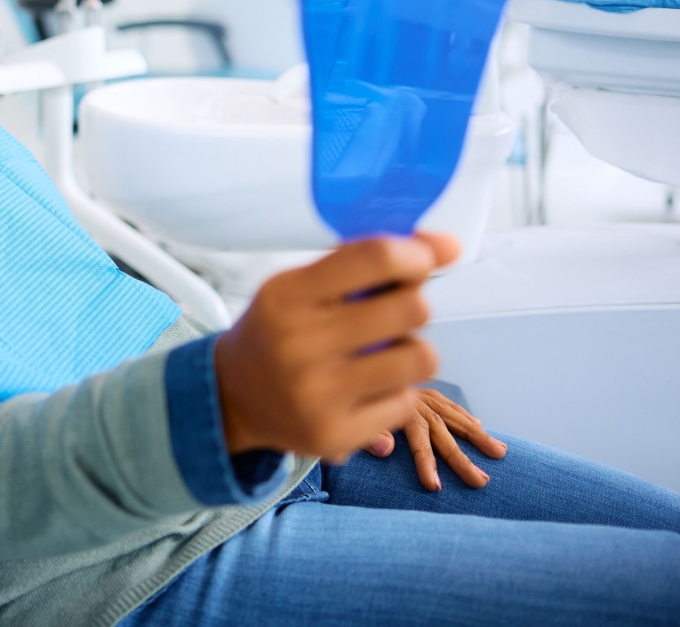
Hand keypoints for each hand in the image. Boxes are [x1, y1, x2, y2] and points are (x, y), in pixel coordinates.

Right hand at [215, 232, 458, 462]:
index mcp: (286, 296)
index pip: (376, 258)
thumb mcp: (299, 287)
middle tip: (394, 311)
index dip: (417, 253)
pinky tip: (367, 387)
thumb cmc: (278, 330)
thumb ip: (362, 263)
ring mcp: (316, 394)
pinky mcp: (334, 434)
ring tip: (387, 351)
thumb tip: (447, 245)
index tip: (425, 258)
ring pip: (421, 358)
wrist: (232, 397)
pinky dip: (396, 391)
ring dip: (413, 350)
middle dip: (413, 303)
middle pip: (410, 308)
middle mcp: (297, 344)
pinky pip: (405, 403)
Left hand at [364, 387, 508, 490]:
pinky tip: (480, 427)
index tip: (435, 487)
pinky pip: (452, 407)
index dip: (427, 464)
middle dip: (462, 461)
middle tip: (481, 482)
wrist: (361, 365)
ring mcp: (427, 398)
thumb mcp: (354, 420)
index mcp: (401, 413)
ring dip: (479, 436)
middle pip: (445, 436)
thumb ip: (371, 434)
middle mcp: (419, 405)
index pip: (419, 443)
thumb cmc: (356, 402)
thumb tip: (385, 451)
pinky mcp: (430, 393)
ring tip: (500, 453)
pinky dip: (466, 417)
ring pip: (457, 419)